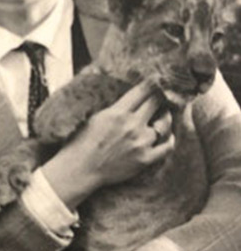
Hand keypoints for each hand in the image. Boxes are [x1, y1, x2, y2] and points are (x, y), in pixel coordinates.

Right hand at [43, 80, 174, 208]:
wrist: (80, 170)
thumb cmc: (82, 142)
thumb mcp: (96, 117)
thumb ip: (116, 107)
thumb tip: (132, 97)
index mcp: (118, 112)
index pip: (144, 90)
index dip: (153, 83)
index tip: (157, 81)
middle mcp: (132, 125)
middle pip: (156, 102)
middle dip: (159, 98)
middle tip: (159, 97)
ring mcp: (140, 143)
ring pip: (164, 124)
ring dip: (164, 119)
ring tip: (162, 117)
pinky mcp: (145, 159)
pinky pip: (167, 146)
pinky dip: (169, 139)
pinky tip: (166, 135)